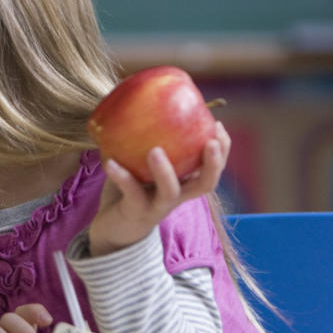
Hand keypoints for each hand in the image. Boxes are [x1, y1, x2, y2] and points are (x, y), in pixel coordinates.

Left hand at [88, 121, 230, 256]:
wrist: (112, 230)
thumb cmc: (129, 192)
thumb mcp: (142, 165)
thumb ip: (146, 142)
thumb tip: (140, 102)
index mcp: (183, 183)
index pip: (212, 168)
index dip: (222, 149)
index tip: (218, 125)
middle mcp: (176, 195)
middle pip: (206, 184)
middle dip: (213, 163)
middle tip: (211, 141)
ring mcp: (157, 206)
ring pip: (170, 192)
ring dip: (165, 171)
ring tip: (155, 150)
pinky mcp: (136, 212)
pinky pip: (131, 193)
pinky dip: (121, 177)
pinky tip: (110, 162)